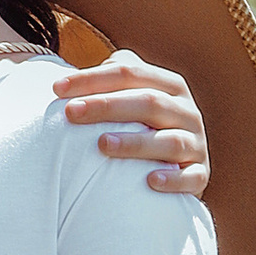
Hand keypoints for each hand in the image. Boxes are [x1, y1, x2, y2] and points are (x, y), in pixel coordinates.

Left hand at [54, 50, 208, 195]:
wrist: (177, 168)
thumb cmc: (140, 129)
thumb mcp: (129, 99)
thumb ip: (111, 81)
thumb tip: (70, 76)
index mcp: (169, 87)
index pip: (131, 73)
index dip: (93, 78)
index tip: (56, 88)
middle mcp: (186, 112)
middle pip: (149, 102)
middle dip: (107, 105)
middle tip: (70, 112)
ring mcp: (195, 144)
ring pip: (170, 140)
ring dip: (136, 143)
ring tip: (102, 144)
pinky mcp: (199, 174)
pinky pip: (191, 177)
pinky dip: (173, 179)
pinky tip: (150, 181)